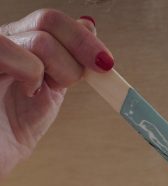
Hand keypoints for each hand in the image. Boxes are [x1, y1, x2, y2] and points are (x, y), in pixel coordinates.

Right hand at [0, 9, 112, 175]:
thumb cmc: (10, 132)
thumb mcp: (47, 94)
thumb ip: (66, 64)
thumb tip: (89, 27)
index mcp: (19, 44)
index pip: (51, 22)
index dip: (82, 37)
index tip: (106, 63)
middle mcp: (4, 40)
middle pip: (49, 21)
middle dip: (82, 49)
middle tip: (98, 71)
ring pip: (41, 40)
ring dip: (59, 71)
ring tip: (41, 94)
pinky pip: (13, 51)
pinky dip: (31, 74)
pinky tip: (26, 92)